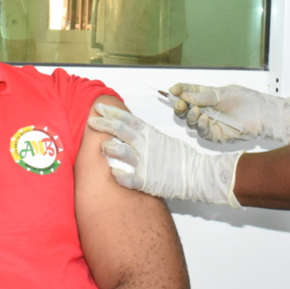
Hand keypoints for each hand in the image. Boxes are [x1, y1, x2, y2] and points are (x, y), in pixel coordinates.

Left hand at [88, 103, 241, 206]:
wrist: (198, 175)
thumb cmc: (182, 158)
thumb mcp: (163, 140)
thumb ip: (146, 137)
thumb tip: (131, 132)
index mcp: (150, 133)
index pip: (127, 119)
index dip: (111, 112)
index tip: (99, 107)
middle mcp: (146, 145)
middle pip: (120, 131)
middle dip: (104, 124)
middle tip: (91, 120)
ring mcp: (145, 162)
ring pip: (122, 152)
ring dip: (110, 147)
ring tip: (102, 146)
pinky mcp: (147, 180)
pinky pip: (128, 178)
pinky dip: (118, 175)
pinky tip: (112, 173)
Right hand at [170, 83, 289, 143]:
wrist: (261, 113)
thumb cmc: (245, 100)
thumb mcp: (221, 93)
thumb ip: (202, 96)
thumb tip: (182, 95)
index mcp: (205, 96)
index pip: (187, 92)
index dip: (178, 91)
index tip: (173, 89)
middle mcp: (205, 109)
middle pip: (184, 109)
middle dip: (179, 107)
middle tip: (180, 103)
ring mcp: (210, 122)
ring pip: (190, 122)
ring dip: (190, 116)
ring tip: (197, 111)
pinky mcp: (216, 135)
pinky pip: (203, 132)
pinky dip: (201, 125)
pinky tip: (204, 119)